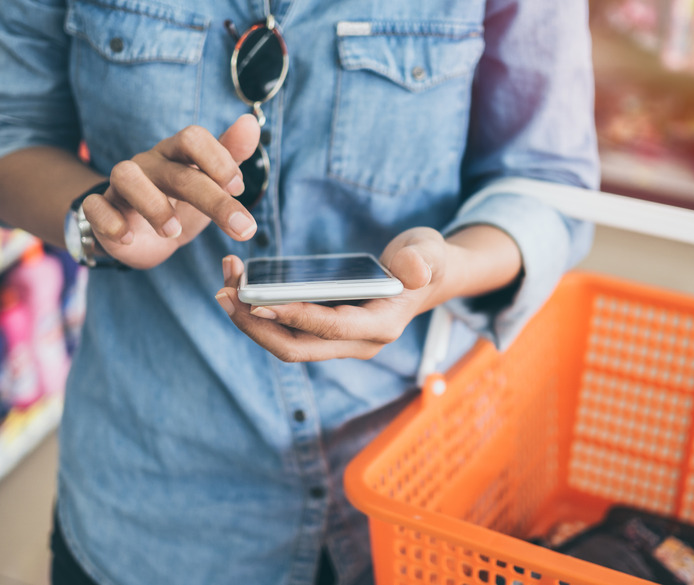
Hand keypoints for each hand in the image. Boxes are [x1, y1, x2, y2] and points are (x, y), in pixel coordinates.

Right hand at [82, 114, 260, 268]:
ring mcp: (121, 185)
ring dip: (152, 205)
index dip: (218, 160)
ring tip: (174, 232)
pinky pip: (94, 206)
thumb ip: (232, 154)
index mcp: (177, 154)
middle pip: (177, 172)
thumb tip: (251, 122)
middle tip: (242, 227)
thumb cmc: (181, 202)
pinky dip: (110, 222)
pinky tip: (128, 238)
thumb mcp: (211, 182)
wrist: (143, 235)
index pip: (193, 137)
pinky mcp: (101, 209)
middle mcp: (149, 164)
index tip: (238, 189)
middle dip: (214, 200)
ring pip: (125, 177)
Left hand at [214, 227, 448, 361]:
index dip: (293, 317)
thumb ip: (423, 261)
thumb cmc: (427, 262)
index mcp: (381, 327)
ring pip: (286, 342)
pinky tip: (241, 288)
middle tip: (225, 294)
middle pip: (296, 348)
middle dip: (256, 325)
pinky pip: (287, 330)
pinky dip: (261, 312)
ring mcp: (340, 341)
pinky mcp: (325, 332)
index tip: (256, 300)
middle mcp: (357, 343)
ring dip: (251, 319)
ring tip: (225, 286)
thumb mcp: (431, 253)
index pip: (330, 328)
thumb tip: (413, 273)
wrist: (427, 277)